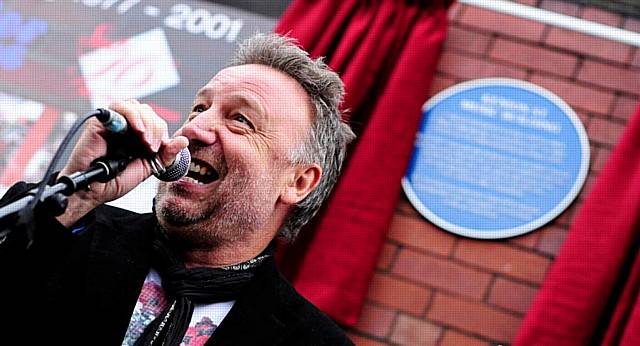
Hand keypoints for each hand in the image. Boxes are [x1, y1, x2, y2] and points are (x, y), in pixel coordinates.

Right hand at [56, 100, 187, 226]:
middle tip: (152, 147)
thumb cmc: (117, 180)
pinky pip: (118, 106)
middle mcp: (126, 126)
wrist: (95, 190)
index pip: (156, 121)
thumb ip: (166, 154)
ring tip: (146, 141)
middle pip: (148, 111)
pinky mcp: (100, 121)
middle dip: (156, 127)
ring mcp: (113, 122)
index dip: (162, 132)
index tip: (159, 149)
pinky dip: (132, 115)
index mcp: (138, 135)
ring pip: (135, 106)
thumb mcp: (148, 167)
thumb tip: (184, 140)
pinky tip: (138, 130)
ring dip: (146, 121)